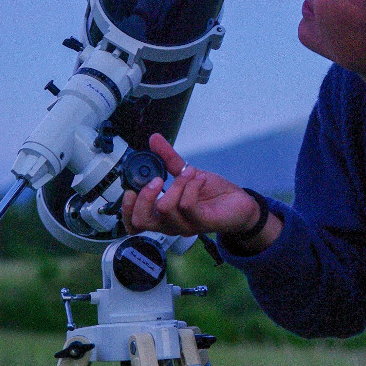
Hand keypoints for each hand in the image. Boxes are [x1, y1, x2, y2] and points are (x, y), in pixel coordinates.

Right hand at [121, 133, 259, 237]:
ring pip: (166, 208)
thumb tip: (154, 139)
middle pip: (142, 222)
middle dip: (145, 196)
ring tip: (190, 174)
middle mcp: (170, 224)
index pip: (134, 224)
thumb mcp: (186, 173)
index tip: (130, 190)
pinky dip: (192, 185)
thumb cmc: (211, 192)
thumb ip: (168, 159)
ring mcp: (185, 226)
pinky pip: (187, 205)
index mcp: (162, 215)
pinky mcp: (201, 222)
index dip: (126, 210)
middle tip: (158, 180)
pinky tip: (200, 179)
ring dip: (177, 183)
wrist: (239, 202)